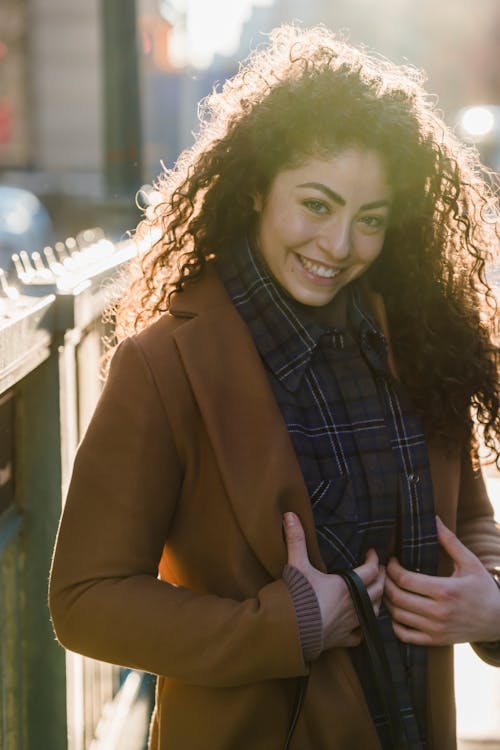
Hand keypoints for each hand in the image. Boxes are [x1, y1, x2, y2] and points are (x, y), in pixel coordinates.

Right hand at [283, 512, 385, 649]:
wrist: (291, 631)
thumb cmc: (297, 597)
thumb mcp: (297, 565)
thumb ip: (296, 539)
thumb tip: (290, 515)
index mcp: (347, 585)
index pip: (371, 570)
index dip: (374, 559)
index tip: (371, 552)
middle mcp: (354, 604)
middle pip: (378, 590)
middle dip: (381, 578)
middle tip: (379, 570)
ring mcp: (350, 623)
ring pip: (374, 611)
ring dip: (376, 600)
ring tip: (374, 592)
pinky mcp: (342, 638)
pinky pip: (360, 634)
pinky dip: (363, 627)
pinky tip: (361, 623)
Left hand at [385, 516, 499, 645]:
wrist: (499, 621)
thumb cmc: (482, 588)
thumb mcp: (469, 562)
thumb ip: (449, 541)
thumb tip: (433, 519)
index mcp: (445, 590)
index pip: (404, 579)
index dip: (391, 567)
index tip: (391, 559)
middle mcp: (438, 612)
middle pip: (397, 597)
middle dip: (385, 581)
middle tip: (383, 571)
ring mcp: (435, 629)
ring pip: (397, 615)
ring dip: (386, 600)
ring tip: (387, 586)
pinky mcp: (435, 641)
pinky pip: (404, 635)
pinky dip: (394, 623)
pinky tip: (395, 609)